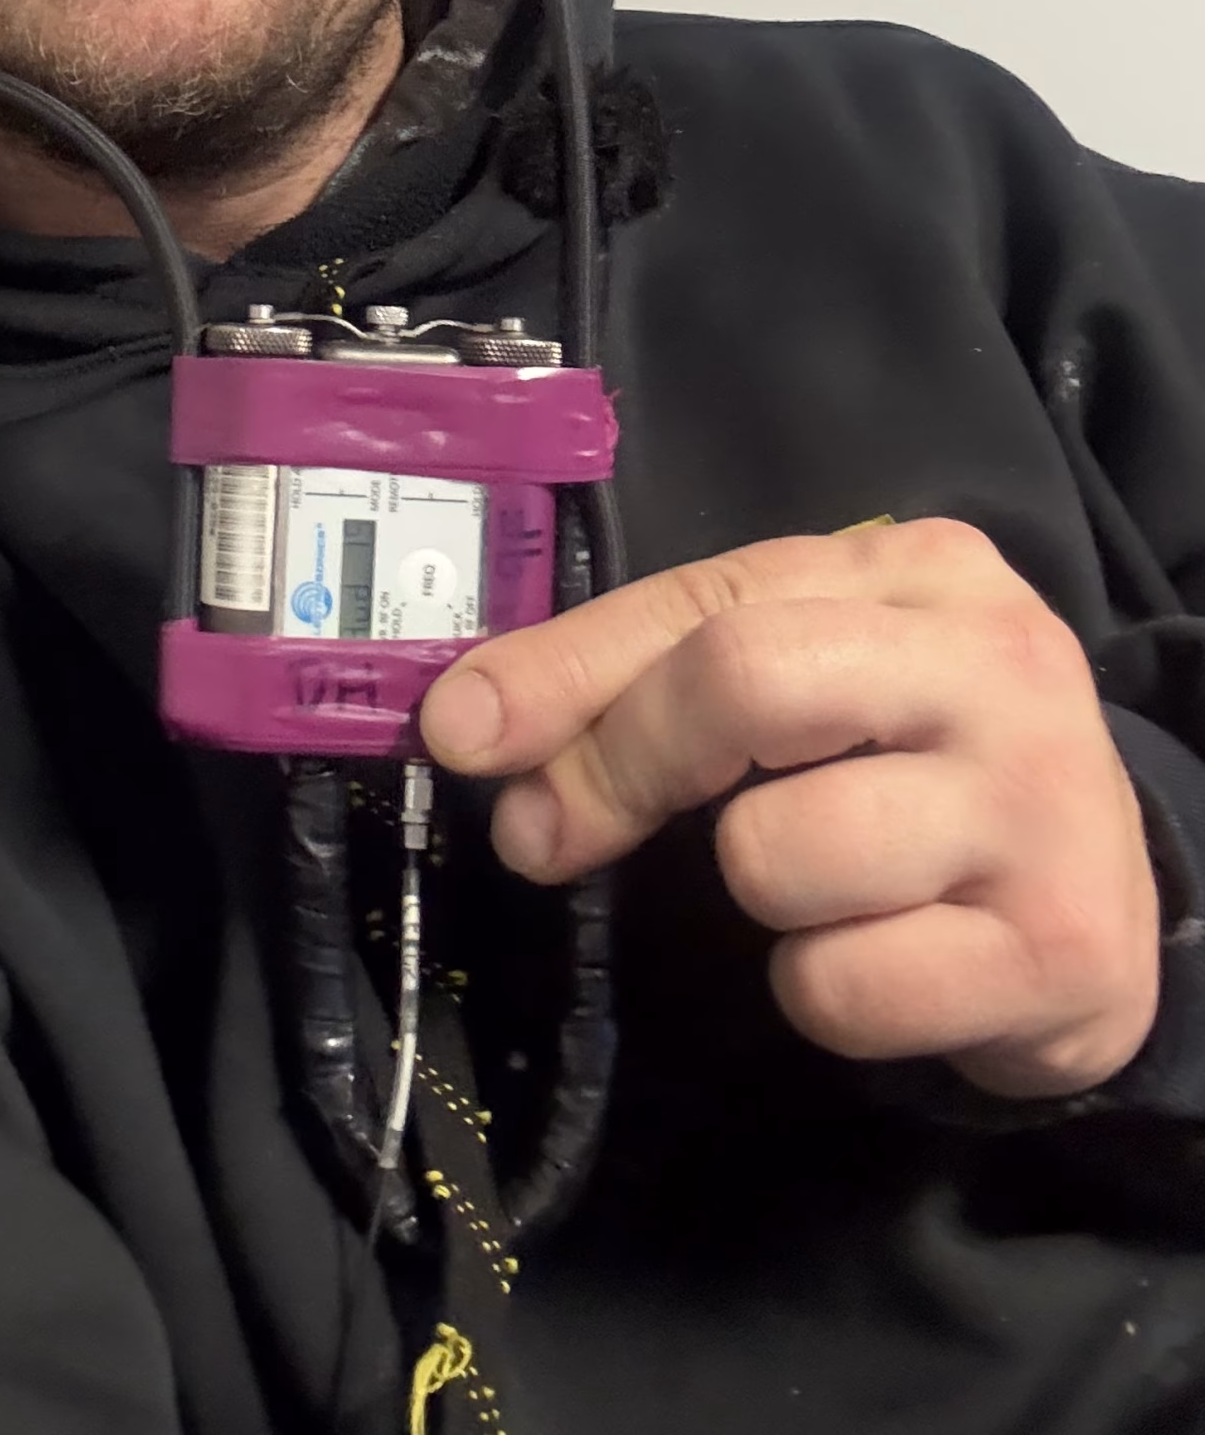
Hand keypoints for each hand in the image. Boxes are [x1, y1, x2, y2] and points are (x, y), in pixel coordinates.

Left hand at [418, 519, 1161, 1097]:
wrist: (1101, 893)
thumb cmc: (915, 763)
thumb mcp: (806, 673)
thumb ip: (648, 677)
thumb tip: (470, 729)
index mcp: (922, 569)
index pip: (710, 597)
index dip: (566, 669)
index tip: (458, 731)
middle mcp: (996, 663)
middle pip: (741, 681)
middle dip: (617, 767)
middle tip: (555, 835)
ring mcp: (1039, 806)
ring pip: (778, 854)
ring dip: (752, 896)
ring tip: (818, 886)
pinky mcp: (1060, 950)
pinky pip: (838, 986)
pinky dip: (822, 990)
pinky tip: (882, 956)